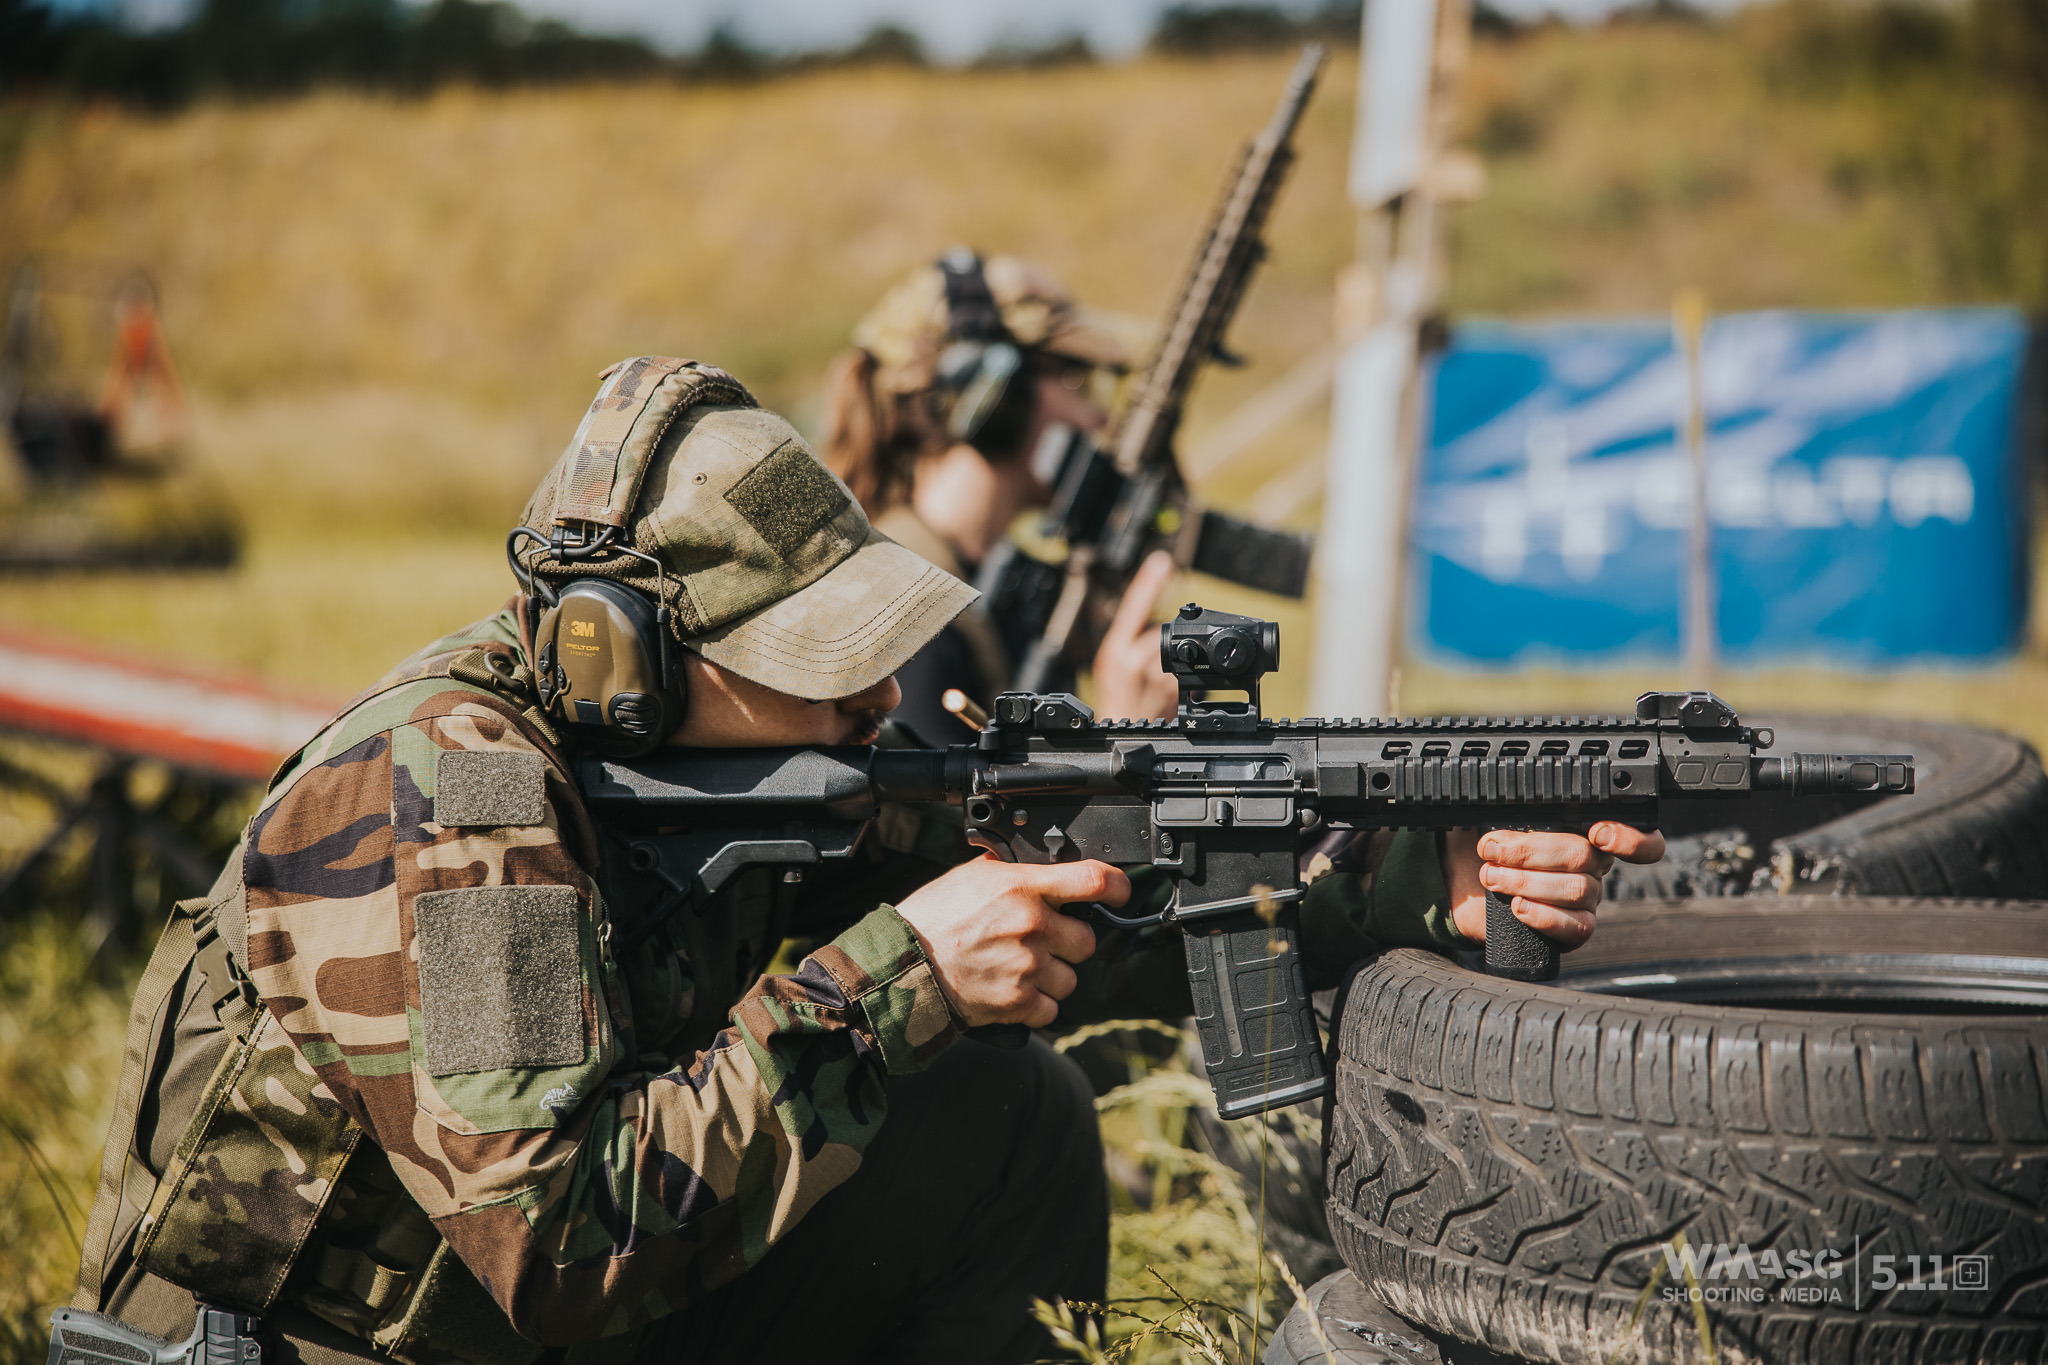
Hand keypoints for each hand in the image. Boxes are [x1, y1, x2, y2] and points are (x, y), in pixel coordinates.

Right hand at [894, 855, 1125, 1027]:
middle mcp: (1031, 925)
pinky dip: (1036, 1005)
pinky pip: (1051, 1008)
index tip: (1121, 893)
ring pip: (1070, 978)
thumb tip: (1040, 867)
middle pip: (1086, 939)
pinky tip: (1011, 990)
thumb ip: (1012, 872)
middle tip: (1040, 943)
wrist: (902, 967)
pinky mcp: (1018, 1002)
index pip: (1094, 880)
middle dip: (1067, 943)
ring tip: (1018, 969)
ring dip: (1052, 977)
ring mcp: (1027, 966)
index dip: (1118, 886)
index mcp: (1021, 887)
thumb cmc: (931, 919)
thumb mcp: (970, 877)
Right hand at [1089, 550, 1178, 719]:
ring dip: (1168, 662)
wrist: (1121, 733)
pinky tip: (1163, 691)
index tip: (1162, 561)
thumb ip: (1130, 643)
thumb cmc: (1114, 700)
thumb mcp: (1111, 666)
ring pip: (1172, 651)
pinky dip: (1177, 676)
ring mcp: (1155, 675)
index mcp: (1113, 650)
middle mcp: (1132, 660)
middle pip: (1160, 632)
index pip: (1133, 608)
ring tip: (1151, 684)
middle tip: (1143, 671)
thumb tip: (1157, 628)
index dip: (1148, 583)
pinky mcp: (1173, 689)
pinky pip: (1183, 671)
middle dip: (1158, 645)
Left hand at [1443, 824, 1665, 950]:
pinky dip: (1542, 915)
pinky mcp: (1574, 931)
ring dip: (1524, 881)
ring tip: (1491, 876)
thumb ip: (1512, 808)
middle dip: (1530, 851)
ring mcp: (1588, 900)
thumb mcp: (1495, 820)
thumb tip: (1505, 796)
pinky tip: (1517, 907)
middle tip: (1491, 851)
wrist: (1466, 890)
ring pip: (1576, 889)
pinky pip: (1575, 926)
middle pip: (1585, 856)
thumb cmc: (1487, 850)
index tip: (1597, 832)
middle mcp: (1594, 867)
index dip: (1630, 838)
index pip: (1637, 837)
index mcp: (1585, 833)